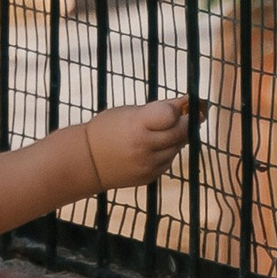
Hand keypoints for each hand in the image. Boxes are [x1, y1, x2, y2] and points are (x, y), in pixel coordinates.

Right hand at [78, 95, 193, 193]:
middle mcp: (144, 146)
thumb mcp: (129, 112)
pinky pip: (169, 160)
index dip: (180, 109)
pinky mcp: (150, 176)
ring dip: (177, 137)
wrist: (88, 161)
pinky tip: (154, 146)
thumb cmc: (109, 128)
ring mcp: (148, 164)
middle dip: (187, 122)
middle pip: (180, 132)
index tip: (184, 104)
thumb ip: (159, 107)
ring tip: (162, 130)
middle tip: (187, 116)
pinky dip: (167, 151)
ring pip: (177, 147)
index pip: (171, 115)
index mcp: (136, 125)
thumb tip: (188, 101)